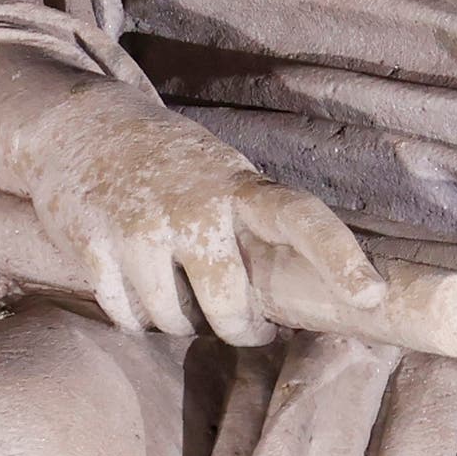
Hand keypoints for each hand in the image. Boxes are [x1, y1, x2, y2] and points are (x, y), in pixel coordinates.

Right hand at [24, 96, 389, 347]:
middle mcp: (192, 207)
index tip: (371, 295)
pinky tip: (143, 302)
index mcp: (238, 186)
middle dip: (239, 328)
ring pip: (173, 320)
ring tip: (185, 303)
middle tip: (245, 328)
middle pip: (227, 304)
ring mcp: (140, 227)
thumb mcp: (222, 176)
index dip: (339, 257)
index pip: (302, 218)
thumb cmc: (173, 163)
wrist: (86, 127)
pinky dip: (138, 320)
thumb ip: (251, 221)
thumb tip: (307, 291)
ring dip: (182, 324)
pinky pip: (128, 317)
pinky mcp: (95, 246)